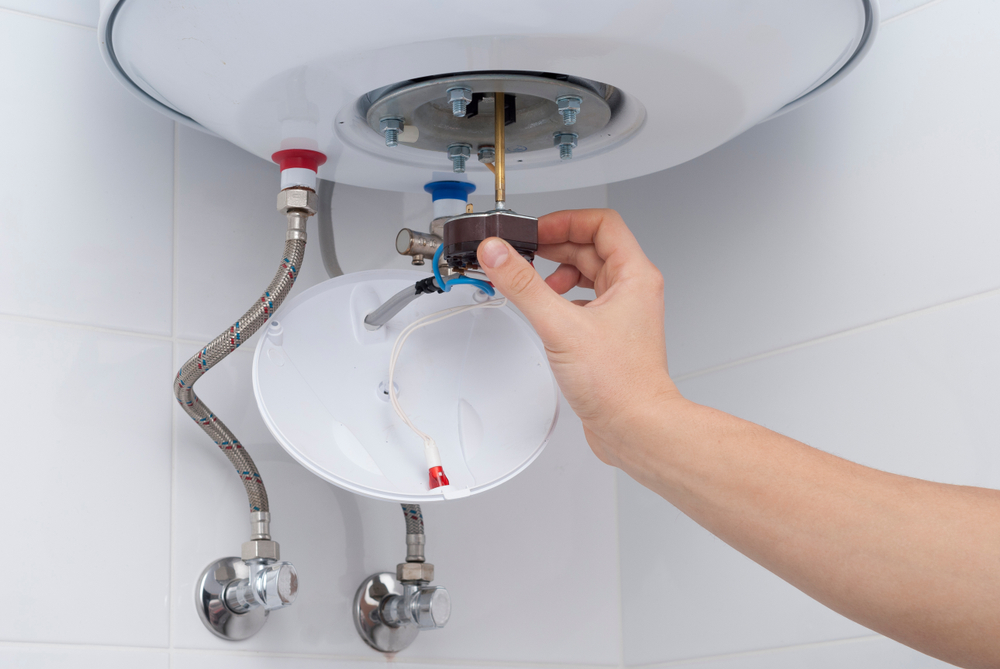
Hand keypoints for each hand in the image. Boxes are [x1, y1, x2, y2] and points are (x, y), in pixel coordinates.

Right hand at [476, 209, 681, 466]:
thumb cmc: (619, 384)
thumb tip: (498, 254)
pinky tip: (545, 310)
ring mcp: (622, 313)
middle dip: (554, 247)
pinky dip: (561, 298)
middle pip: (590, 247)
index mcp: (634, 276)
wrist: (635, 427)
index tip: (536, 232)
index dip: (566, 221)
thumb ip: (524, 286)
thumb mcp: (561, 326)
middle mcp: (632, 290)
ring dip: (557, 272)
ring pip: (587, 274)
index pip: (601, 224)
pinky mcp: (609, 335)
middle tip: (523, 253)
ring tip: (533, 282)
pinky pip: (583, 301)